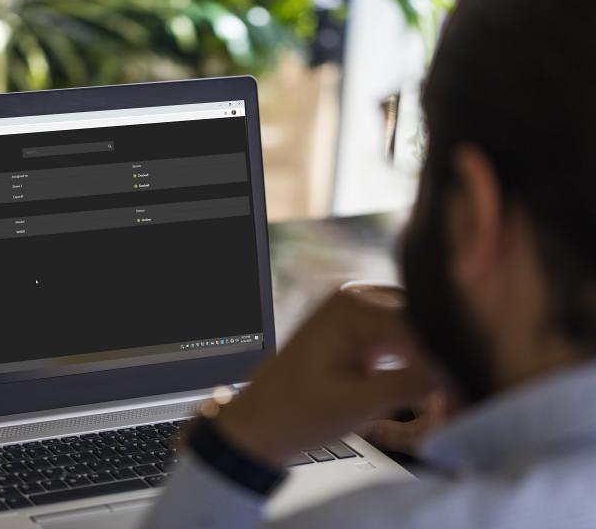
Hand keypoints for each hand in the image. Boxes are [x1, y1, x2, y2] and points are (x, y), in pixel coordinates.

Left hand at [212, 288, 439, 467]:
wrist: (258, 424)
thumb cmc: (295, 412)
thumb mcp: (358, 403)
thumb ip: (409, 384)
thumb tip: (451, 375)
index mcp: (349, 307)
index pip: (416, 329)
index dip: (443, 364)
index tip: (462, 395)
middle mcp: (350, 298)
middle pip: (417, 322)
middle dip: (438, 357)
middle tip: (459, 394)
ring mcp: (348, 311)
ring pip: (408, 329)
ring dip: (426, 358)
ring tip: (447, 393)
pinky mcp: (349, 329)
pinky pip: (392, 336)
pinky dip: (409, 358)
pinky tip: (423, 383)